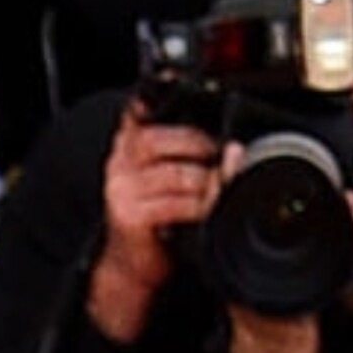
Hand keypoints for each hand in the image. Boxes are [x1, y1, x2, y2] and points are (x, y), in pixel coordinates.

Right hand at [84, 98, 219, 339]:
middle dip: (201, 144)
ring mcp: (122, 188)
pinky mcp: (129, 216)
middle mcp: (120, 159)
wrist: (133, 265)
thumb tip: (232, 149)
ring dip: (207, 180)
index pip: (140, 105)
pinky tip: (209, 210)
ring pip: (174, 172)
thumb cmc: (157, 217)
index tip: (187, 87)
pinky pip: (173, 204)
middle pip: (162, 137)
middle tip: (229, 154)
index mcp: (128, 140)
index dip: (162, 92)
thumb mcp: (169, 176)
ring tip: (225, 185)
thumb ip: (187, 153)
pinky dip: (199, 205)